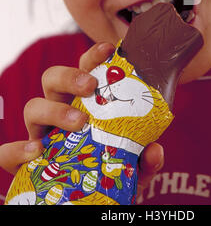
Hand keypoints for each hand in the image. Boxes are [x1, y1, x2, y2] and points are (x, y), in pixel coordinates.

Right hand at [0, 40, 163, 202]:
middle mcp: (60, 111)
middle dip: (69, 76)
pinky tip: (36, 151)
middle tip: (90, 87)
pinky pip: (8, 151)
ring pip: (32, 107)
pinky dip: (17, 150)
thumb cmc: (111, 175)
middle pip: (53, 79)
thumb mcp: (133, 169)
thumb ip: (145, 161)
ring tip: (78, 122)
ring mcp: (42, 133)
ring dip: (53, 110)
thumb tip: (155, 150)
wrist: (93, 202)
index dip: (93, 57)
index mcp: (86, 104)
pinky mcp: (25, 160)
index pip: (85, 71)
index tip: (108, 49)